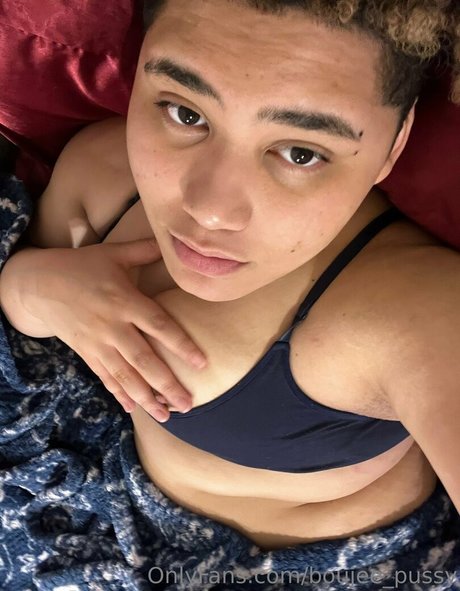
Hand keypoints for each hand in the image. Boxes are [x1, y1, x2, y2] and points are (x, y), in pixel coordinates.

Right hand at [21, 239, 206, 420]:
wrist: (38, 284)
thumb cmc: (81, 266)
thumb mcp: (113, 253)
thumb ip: (144, 251)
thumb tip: (174, 245)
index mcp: (125, 300)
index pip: (159, 326)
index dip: (181, 345)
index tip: (201, 364)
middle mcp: (113, 326)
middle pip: (144, 359)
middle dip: (167, 384)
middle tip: (188, 404)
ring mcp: (98, 343)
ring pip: (125, 375)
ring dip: (146, 397)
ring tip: (166, 416)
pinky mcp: (86, 352)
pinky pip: (104, 376)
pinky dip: (118, 393)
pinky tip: (133, 408)